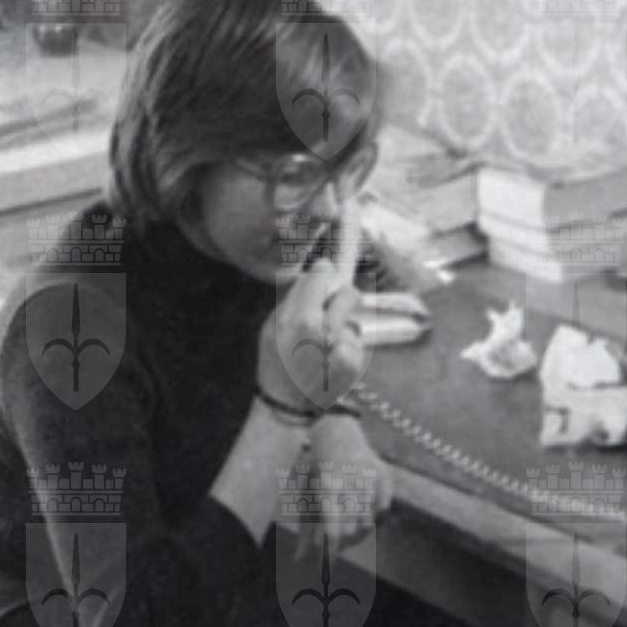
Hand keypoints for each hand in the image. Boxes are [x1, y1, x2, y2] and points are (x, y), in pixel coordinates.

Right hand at [259, 201, 370, 413]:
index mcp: (300, 320)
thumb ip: (294, 296)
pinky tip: (330, 361)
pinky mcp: (357, 364)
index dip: (327, 264)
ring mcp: (343, 350)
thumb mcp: (270, 326)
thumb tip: (323, 264)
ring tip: (323, 344)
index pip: (323, 275)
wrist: (287, 408)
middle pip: (346, 291)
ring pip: (354, 315)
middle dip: (336, 298)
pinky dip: (346, 345)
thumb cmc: (274, 363)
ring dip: (343, 322)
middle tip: (320, 317)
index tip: (345, 219)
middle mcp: (324, 334)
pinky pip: (356, 337)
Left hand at [295, 414, 391, 554]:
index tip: (327, 569)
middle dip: (342, 535)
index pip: (333, 530)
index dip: (330, 553)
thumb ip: (305, 528)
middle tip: (336, 529)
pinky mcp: (385, 476)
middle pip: (351, 530)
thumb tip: (299, 559)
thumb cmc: (316, 467)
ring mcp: (372, 478)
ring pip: (368, 522)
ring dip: (357, 524)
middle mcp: (352, 482)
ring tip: (348, 508)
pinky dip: (373, 510)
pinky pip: (382, 509)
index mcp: (328, 486)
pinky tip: (363, 496)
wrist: (337, 430)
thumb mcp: (306, 494)